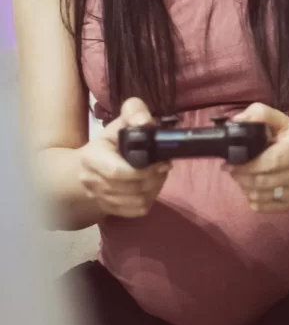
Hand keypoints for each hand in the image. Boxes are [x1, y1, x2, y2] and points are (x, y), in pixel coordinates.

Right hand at [78, 97, 170, 218]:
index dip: (144, 170)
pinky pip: (135, 211)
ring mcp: (98, 198)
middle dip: (154, 178)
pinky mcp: (109, 209)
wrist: (88, 165)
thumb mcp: (120, 121)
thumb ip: (134, 112)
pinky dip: (149, 199)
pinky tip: (152, 186)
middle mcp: (90, 181)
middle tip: (164, 167)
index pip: (117, 172)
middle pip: (130, 188)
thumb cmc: (110, 141)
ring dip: (154, 189)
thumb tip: (145, 122)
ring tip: (159, 175)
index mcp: (91, 158)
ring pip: (135, 202)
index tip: (162, 162)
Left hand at [226, 103, 288, 212]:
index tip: (230, 162)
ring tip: (241, 175)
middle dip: (241, 175)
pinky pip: (263, 207)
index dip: (248, 164)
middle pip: (262, 181)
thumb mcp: (284, 122)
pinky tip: (252, 187)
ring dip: (244, 186)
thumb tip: (237, 121)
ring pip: (260, 196)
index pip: (271, 161)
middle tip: (232, 168)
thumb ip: (261, 114)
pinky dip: (252, 198)